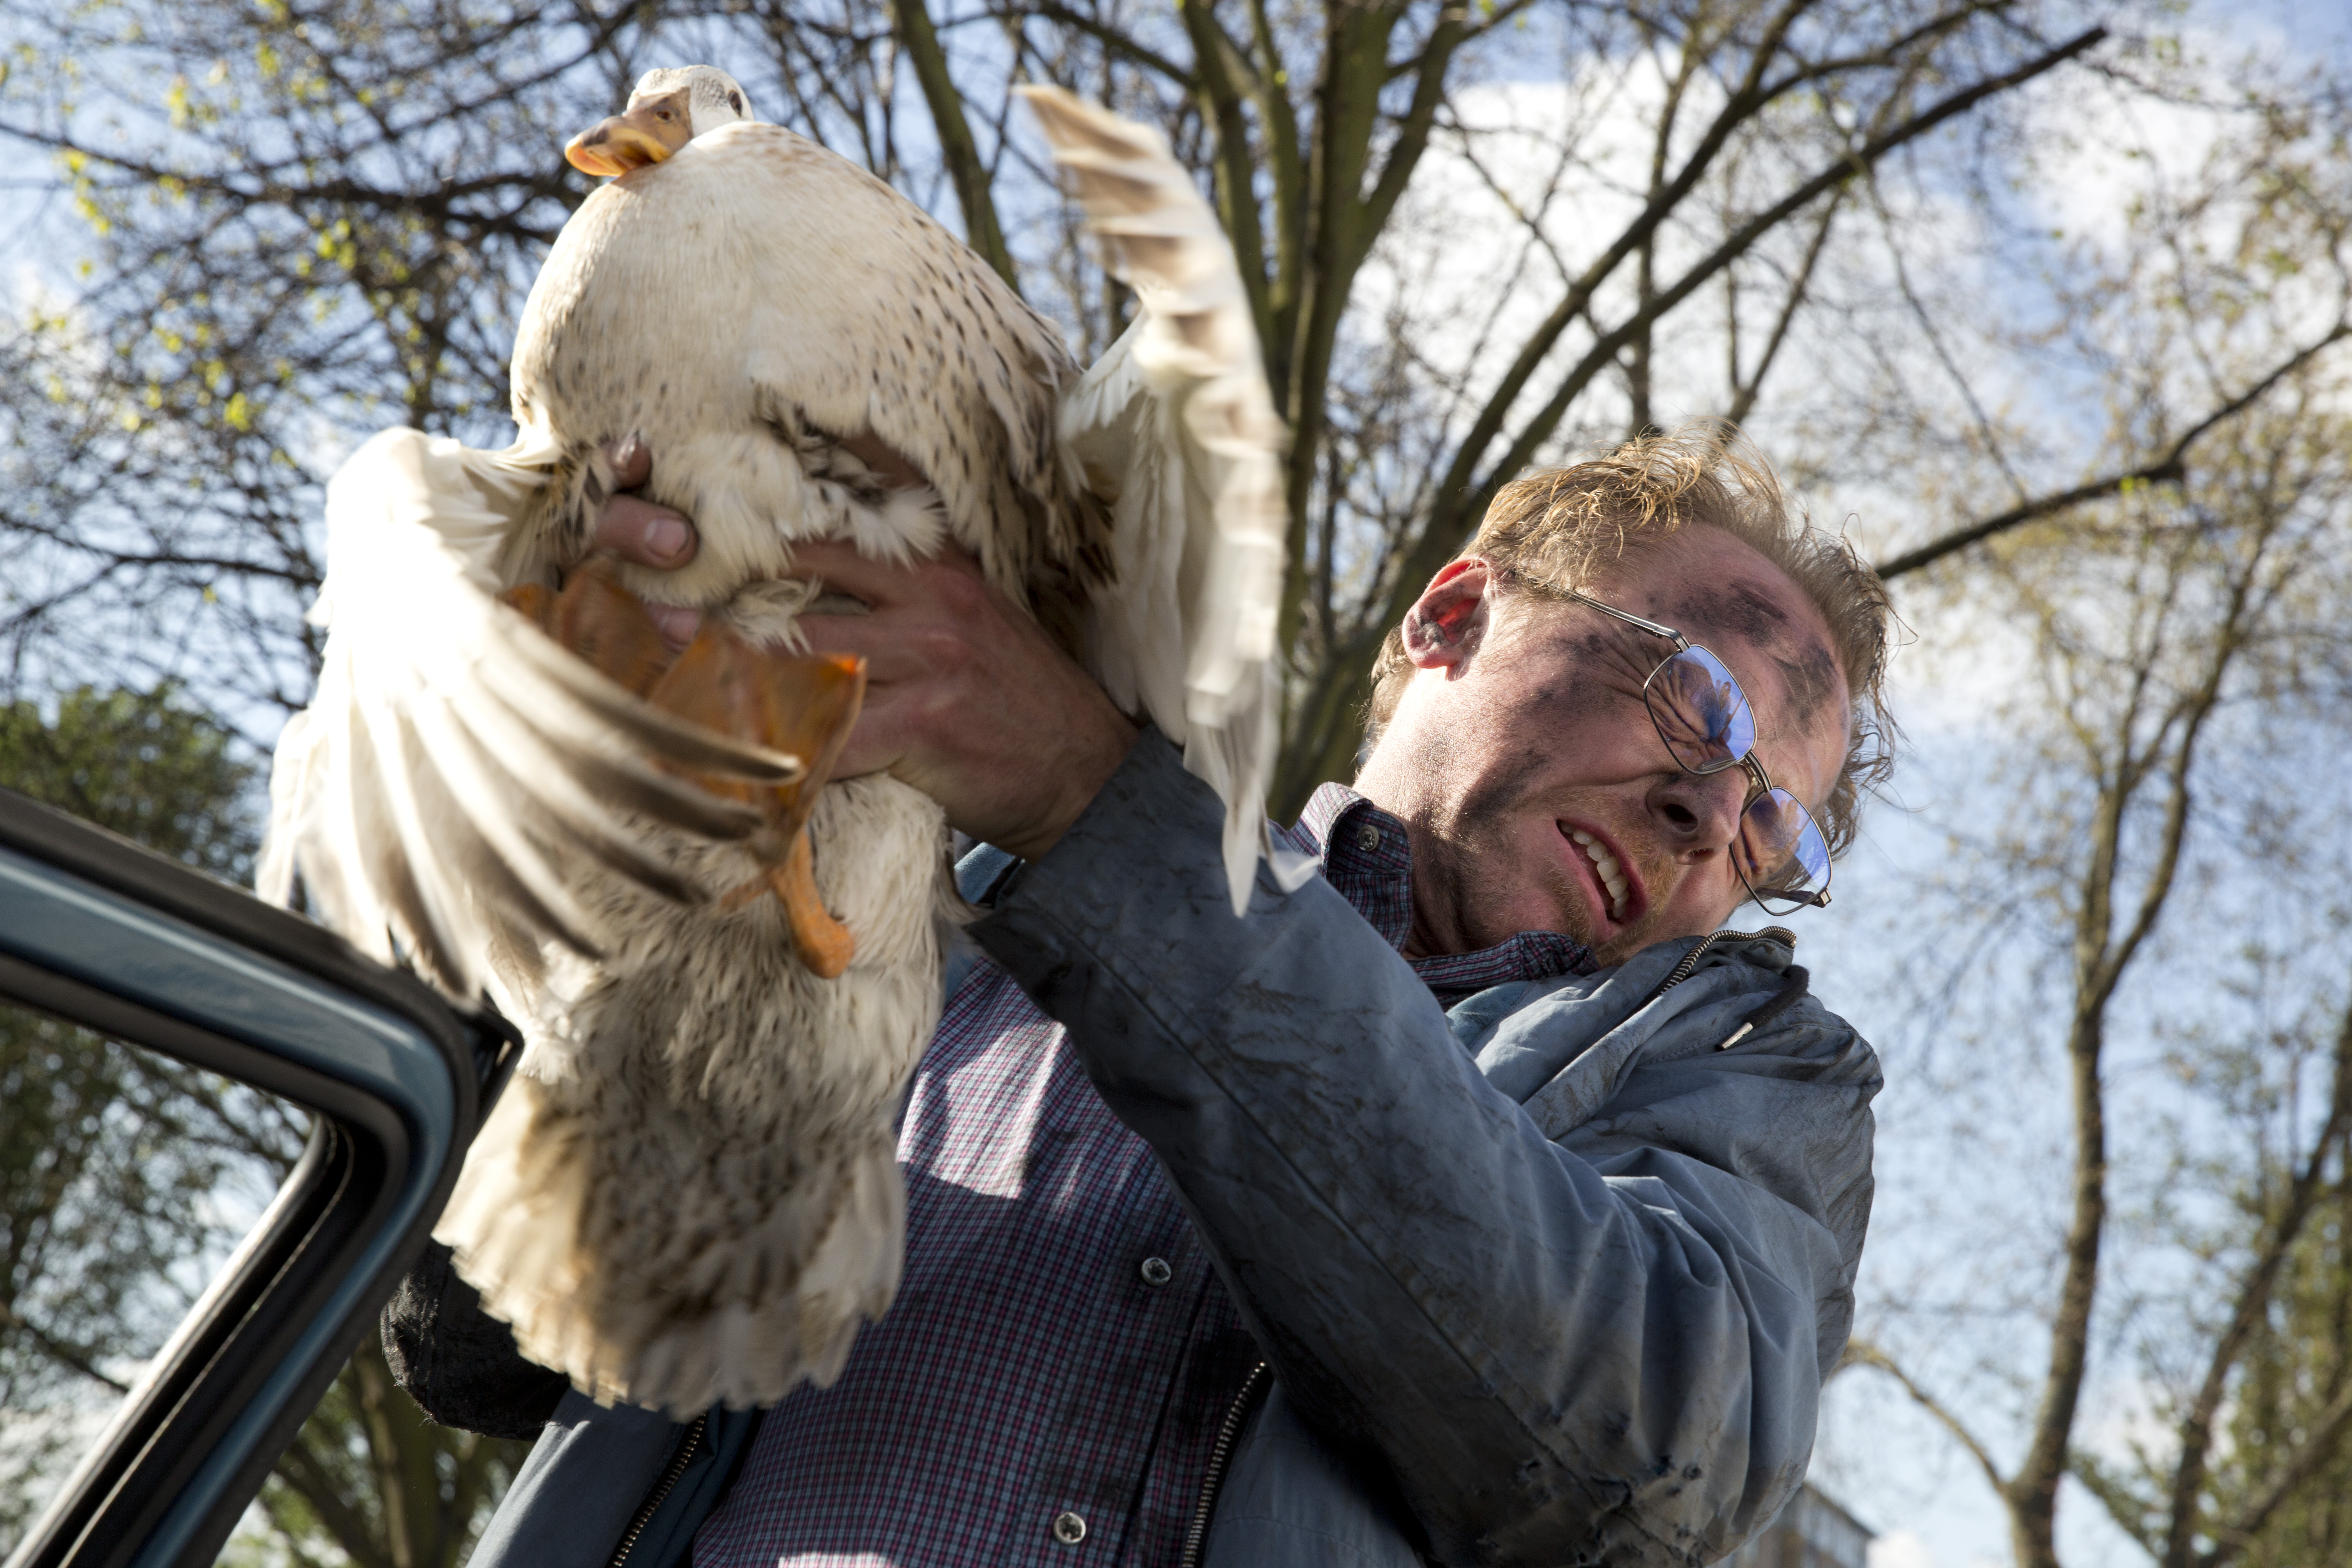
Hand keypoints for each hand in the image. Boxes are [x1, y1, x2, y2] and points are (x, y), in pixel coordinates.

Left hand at [587, 438, 1135, 860]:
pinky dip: (775, 742)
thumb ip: (910, 590)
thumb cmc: (1014, 701)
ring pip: (803, 642)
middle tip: (658, 566)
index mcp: (944, 563)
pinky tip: (729, 748)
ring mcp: (930, 655)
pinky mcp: (923, 723)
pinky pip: (828, 730)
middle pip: (811, 557)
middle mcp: (934, 595)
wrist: (1083, 774)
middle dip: (730, 563)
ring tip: (663, 650)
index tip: (751, 428)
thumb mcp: (977, 618)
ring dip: (726, 654)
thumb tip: (826, 577)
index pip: (880, 485)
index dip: (818, 450)